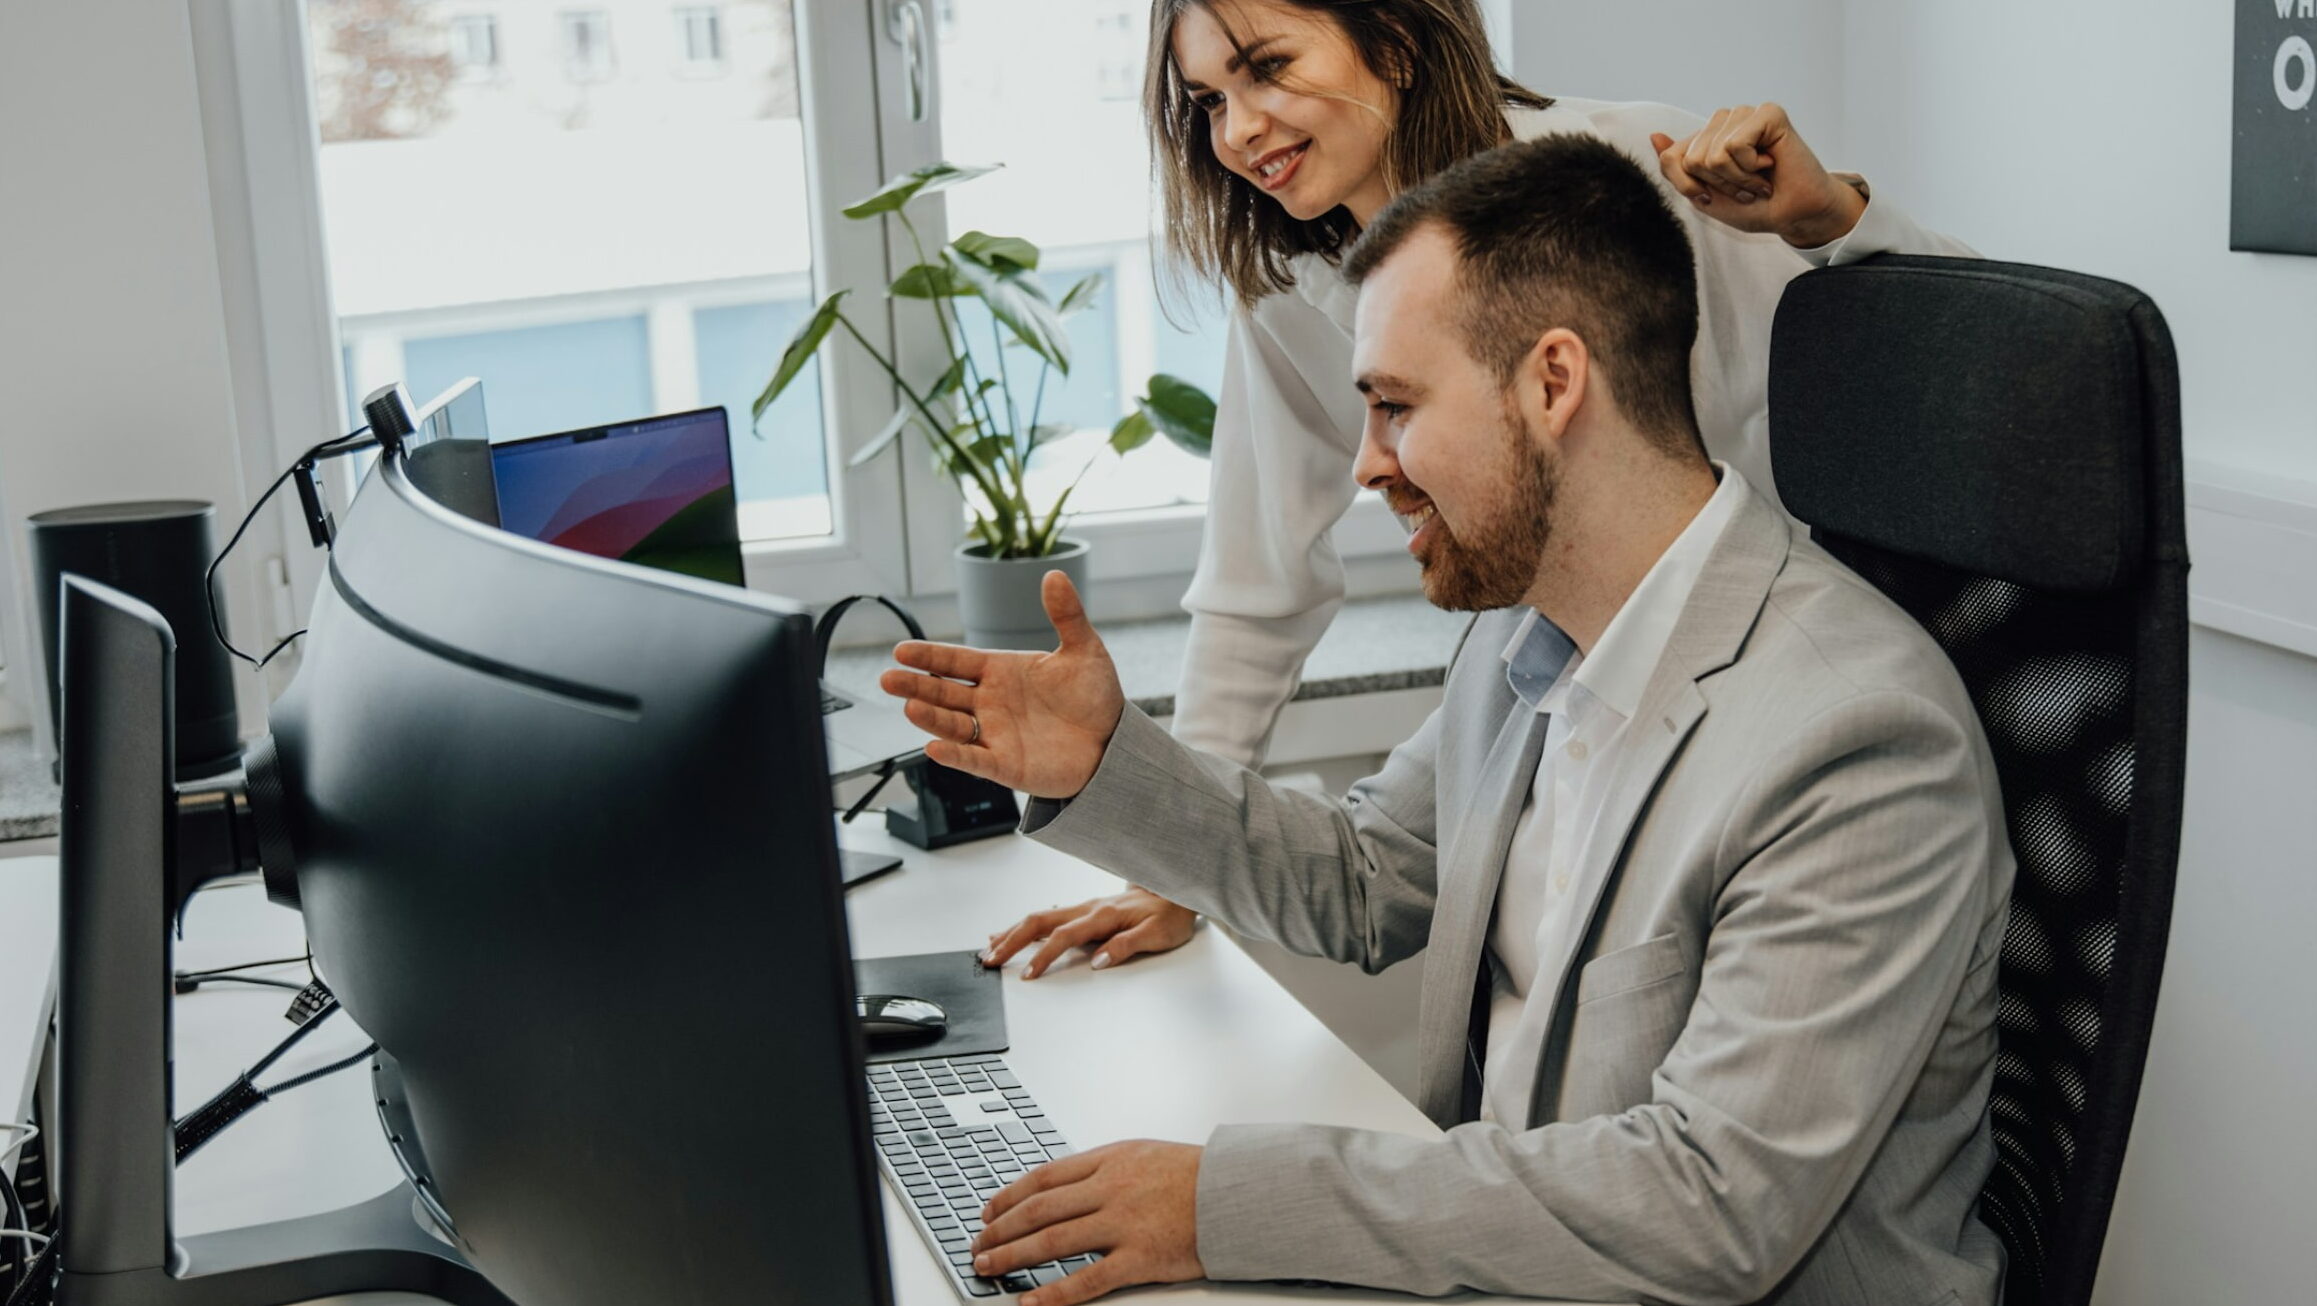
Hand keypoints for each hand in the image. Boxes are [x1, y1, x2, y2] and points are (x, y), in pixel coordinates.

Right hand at [880, 572, 1125, 799]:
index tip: (901, 650)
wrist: (1114, 743)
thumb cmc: (1095, 696)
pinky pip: (974, 760)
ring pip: (953, 725)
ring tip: (910, 706)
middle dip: (915, 685)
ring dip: (930, 717)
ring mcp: (995, 734)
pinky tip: (934, 747)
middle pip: (943, 692)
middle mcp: (990, 702)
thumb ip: (1066, 615)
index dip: (929, 657)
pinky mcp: (1005, 765)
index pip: (956, 661)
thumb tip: (1055, 575)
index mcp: (1000, 671)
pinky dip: (955, 755)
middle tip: (888, 678)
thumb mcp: (1084, 650)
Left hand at [970, 1141, 1204, 1304]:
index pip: (1042, 1178)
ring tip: (989, 1268)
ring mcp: (1123, 1224)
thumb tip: (1059, 1188)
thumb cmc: (1195, 1175)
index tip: (988, 1212)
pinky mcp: (1139, 1258)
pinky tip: (1030, 1301)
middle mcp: (1109, 1189)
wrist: (1238, 1193)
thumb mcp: (1143, 1154)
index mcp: (1108, 1160)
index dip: (1008, 1196)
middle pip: (1038, 1210)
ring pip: (1052, 1241)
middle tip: (978, 1245)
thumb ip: (1102, 1169)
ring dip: (1012, 1256)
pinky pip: (1086, 1280)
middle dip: (1000, 1230)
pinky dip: (1053, 1293)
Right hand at [982, 889, 1199, 978]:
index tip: (1028, 974)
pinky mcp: (1085, 911)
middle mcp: (1089, 908)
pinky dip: (1027, 926)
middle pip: (1040, 921)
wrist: (1176, 891)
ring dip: (1013, 931)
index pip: (1064, 937)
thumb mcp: (1157, 934)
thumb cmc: (1169, 914)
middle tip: (990, 959)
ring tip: (991, 947)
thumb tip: (1098, 960)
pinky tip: (1014, 932)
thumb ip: (1126, 946)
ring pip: (1040, 917)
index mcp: (1103, 916)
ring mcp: (1085, 908)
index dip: (1043, 956)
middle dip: (1012, 940)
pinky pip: (1049, 916)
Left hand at [1650, 103, 1865, 247]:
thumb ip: (1676, 168)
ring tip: (1759, 178)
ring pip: (1713, 154)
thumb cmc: (1754, 206)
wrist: (1794, 214)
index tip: (1716, 195)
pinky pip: (1735, 145)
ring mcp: (1745, 114)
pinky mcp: (1768, 113)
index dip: (1689, 187)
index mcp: (1706, 138)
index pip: (1670, 158)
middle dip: (1719, 185)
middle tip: (1747, 187)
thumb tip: (1654, 135)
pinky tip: (1769, 164)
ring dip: (1738, 179)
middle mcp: (1724, 121)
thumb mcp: (1704, 196)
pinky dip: (1750, 167)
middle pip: (1692, 159)